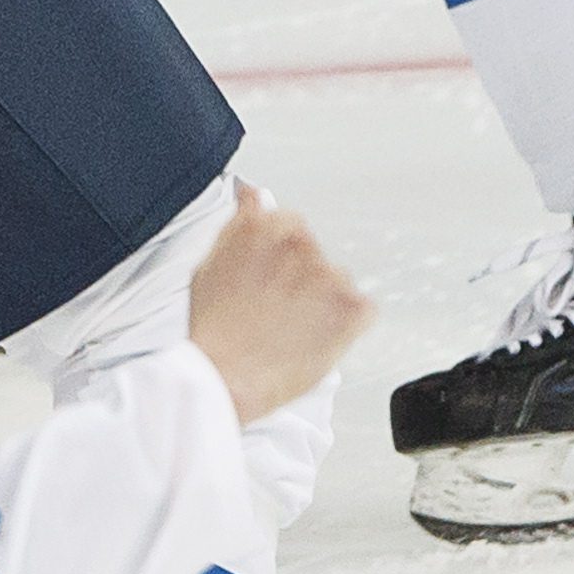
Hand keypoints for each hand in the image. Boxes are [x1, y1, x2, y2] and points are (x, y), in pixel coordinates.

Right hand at [185, 183, 372, 426]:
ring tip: (294, 330)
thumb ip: (239, 224)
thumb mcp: (209, 263)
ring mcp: (328, 276)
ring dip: (325, 303)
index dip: (283, 256)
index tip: (276, 274)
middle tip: (280, 309)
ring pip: (339, 283)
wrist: (224, 376)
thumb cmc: (213, 328)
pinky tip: (319, 338)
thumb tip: (254, 198)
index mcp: (265, 225)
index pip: (292, 225)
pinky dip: (349, 325)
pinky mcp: (350, 310)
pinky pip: (364, 310)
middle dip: (303, 280)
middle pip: (315, 256)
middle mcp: (300, 244)